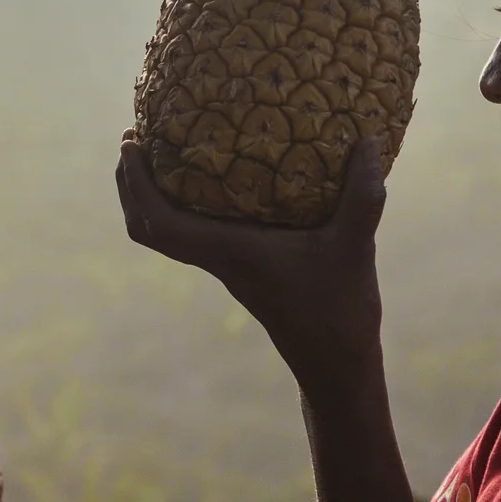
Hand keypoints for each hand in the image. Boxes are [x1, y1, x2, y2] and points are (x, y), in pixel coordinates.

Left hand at [115, 132, 386, 391]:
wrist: (335, 365)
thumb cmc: (340, 310)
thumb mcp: (356, 247)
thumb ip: (363, 196)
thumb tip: (371, 141)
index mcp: (230, 252)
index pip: (160, 224)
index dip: (135, 184)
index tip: (129, 143)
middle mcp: (219, 258)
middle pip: (147, 227)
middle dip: (131, 182)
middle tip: (132, 136)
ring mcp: (226, 265)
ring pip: (167, 232)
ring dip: (150, 194)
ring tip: (158, 150)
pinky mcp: (240, 267)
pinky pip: (193, 233)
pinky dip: (183, 203)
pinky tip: (212, 177)